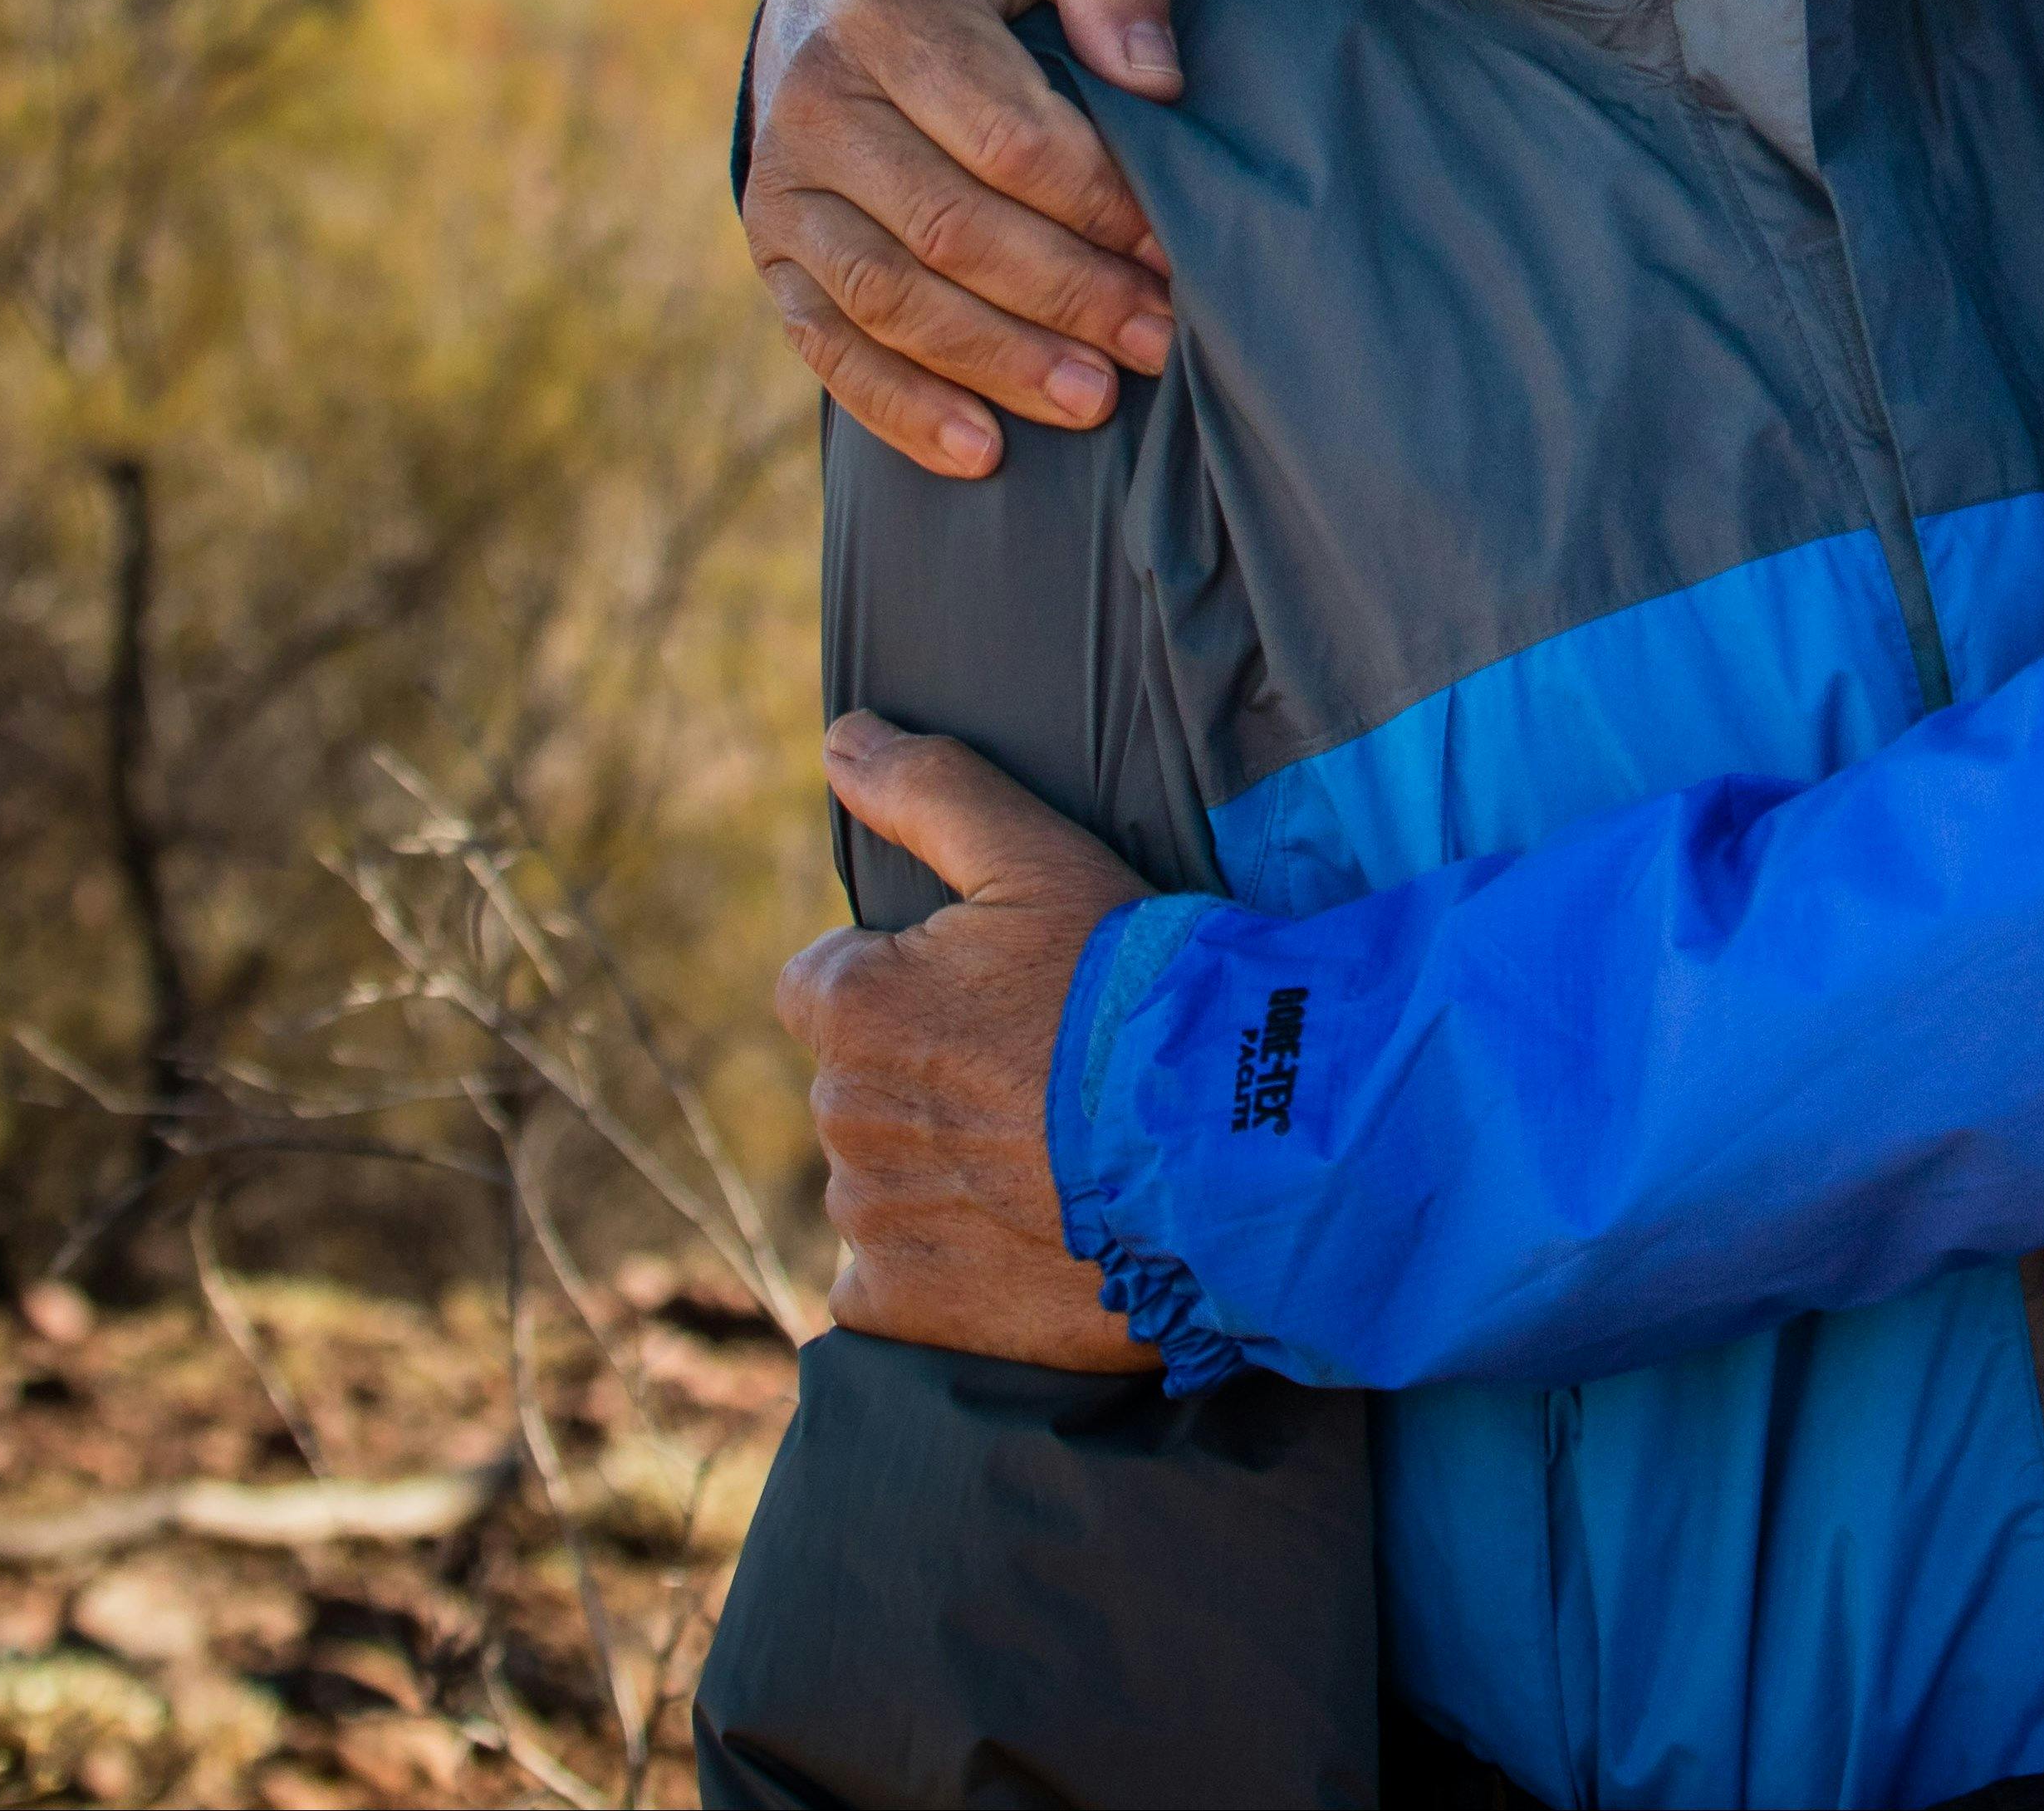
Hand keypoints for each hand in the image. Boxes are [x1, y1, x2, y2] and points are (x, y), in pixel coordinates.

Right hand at [746, 0, 1184, 475]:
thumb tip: (1155, 75)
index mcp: (887, 3)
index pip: (1006, 132)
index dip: (1098, 201)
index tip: (1175, 246)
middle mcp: (814, 96)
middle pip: (952, 226)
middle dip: (1067, 295)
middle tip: (1161, 340)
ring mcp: (782, 182)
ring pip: (890, 297)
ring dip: (998, 361)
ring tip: (1096, 402)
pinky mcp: (771, 249)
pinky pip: (826, 342)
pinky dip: (899, 406)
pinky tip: (981, 450)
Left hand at [782, 718, 1163, 1371]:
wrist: (1220, 1145)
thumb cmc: (1136, 990)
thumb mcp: (1044, 860)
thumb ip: (931, 792)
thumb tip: (840, 737)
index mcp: (855, 1004)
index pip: (823, 983)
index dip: (903, 981)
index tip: (990, 996)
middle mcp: (841, 1115)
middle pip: (859, 1085)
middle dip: (927, 1078)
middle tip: (1040, 1075)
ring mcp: (869, 1218)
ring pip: (880, 1181)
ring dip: (940, 1170)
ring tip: (1052, 1158)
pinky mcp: (902, 1305)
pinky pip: (888, 1280)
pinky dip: (941, 1263)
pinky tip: (1024, 1235)